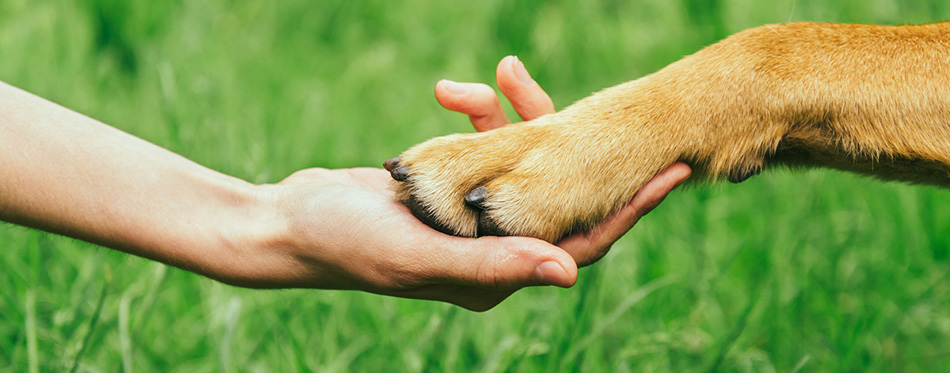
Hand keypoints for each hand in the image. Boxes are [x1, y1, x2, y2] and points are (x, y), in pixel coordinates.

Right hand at [237, 57, 688, 311]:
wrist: (291, 222)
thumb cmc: (349, 246)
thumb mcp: (422, 255)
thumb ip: (496, 263)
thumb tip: (572, 273)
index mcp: (498, 274)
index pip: (584, 241)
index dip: (630, 208)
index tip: (674, 170)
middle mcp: (493, 248)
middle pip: (560, 194)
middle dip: (575, 144)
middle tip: (606, 103)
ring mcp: (471, 215)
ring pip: (522, 161)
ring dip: (513, 116)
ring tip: (498, 74)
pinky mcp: (450, 186)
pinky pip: (484, 146)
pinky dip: (476, 116)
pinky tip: (454, 92)